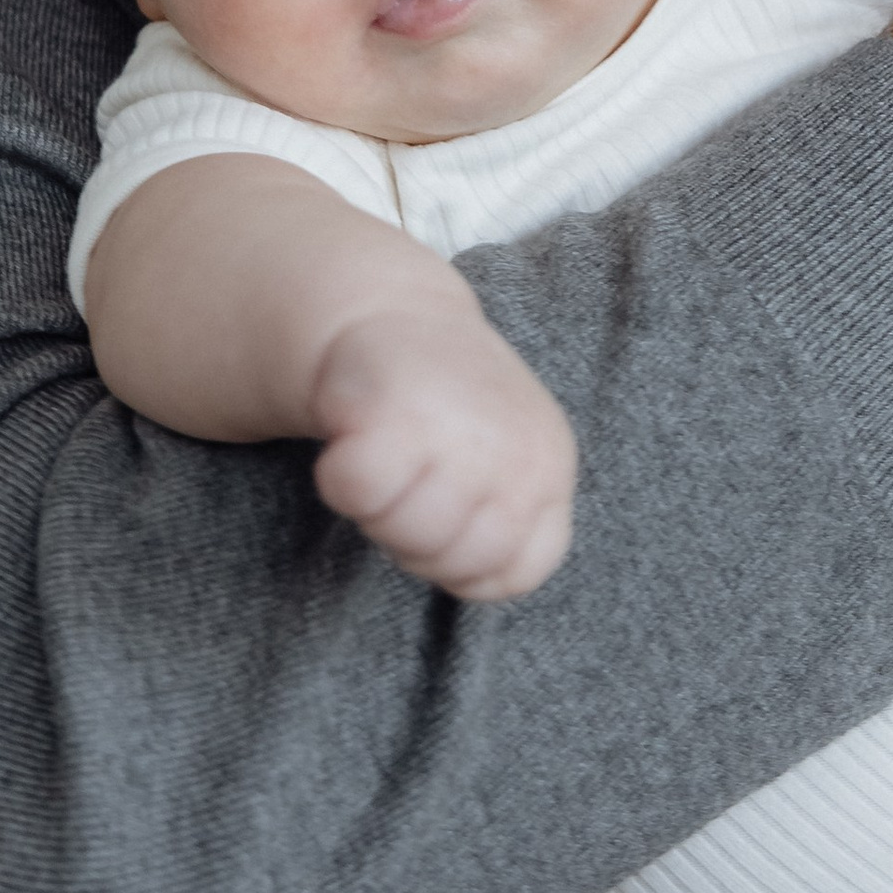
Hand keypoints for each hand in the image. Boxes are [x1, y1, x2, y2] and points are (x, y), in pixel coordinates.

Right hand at [310, 307, 575, 602]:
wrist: (389, 315)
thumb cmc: (445, 407)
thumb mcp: (503, 459)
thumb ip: (504, 522)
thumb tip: (472, 577)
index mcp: (548, 466)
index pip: (516, 572)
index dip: (467, 565)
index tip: (447, 516)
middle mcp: (514, 450)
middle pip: (454, 560)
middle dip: (417, 541)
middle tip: (409, 481)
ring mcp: (458, 432)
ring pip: (406, 535)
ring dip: (380, 512)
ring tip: (389, 461)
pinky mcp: (393, 413)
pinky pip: (360, 492)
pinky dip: (343, 479)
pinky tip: (355, 442)